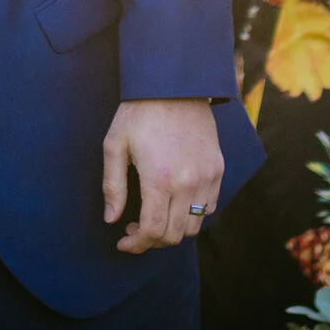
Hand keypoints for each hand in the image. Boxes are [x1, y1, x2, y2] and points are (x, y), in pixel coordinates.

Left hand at [102, 98, 222, 251]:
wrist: (174, 84)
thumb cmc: (139, 112)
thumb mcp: (115, 144)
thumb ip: (113, 186)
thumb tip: (111, 218)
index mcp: (160, 179)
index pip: (153, 231)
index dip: (137, 245)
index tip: (123, 243)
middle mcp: (188, 183)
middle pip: (174, 235)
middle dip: (152, 241)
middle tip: (134, 230)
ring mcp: (207, 176)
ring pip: (194, 225)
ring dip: (173, 230)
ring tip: (155, 217)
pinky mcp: (217, 168)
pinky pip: (209, 206)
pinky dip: (193, 214)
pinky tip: (175, 203)